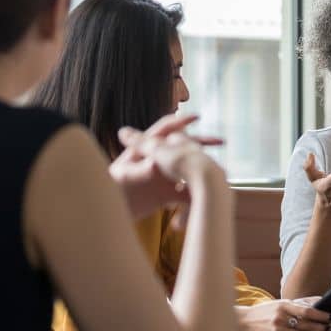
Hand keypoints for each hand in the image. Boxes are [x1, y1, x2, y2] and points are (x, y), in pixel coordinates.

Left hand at [109, 114, 223, 218]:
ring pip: (187, 169)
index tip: (197, 117)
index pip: (164, 130)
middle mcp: (156, 160)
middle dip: (201, 143)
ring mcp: (163, 177)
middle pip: (182, 147)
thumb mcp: (124, 178)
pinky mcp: (167, 194)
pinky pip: (186, 191)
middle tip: (220, 141)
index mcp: (145, 150)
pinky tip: (209, 193)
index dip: (180, 122)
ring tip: (221, 170)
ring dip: (203, 168)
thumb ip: (140, 169)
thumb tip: (155, 164)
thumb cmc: (112, 192)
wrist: (110, 214)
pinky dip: (196, 193)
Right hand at [238, 299, 330, 330]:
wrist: (244, 323)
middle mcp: (281, 318)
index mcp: (283, 306)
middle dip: (321, 327)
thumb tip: (318, 303)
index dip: (322, 314)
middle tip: (329, 326)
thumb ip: (298, 304)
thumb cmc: (264, 312)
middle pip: (308, 325)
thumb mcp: (279, 303)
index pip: (307, 311)